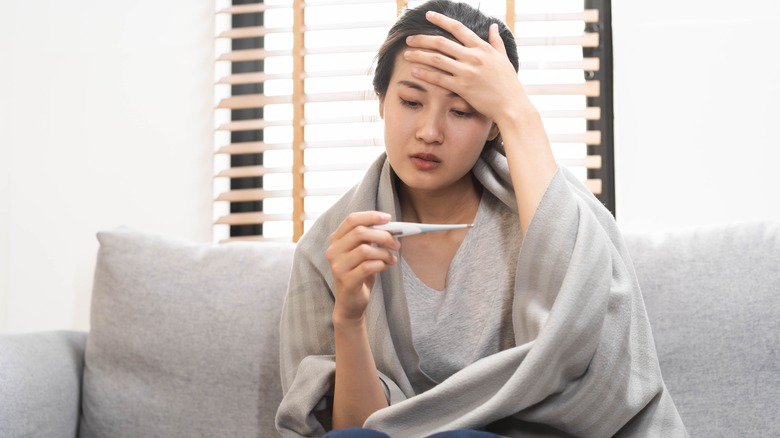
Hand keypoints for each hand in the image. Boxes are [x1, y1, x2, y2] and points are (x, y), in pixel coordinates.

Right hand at [326, 211, 399, 323]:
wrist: (350, 303)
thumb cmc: (359, 274)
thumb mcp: (362, 253)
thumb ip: (369, 238)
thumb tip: (390, 226)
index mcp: (336, 240)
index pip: (352, 219)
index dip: (371, 216)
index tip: (388, 219)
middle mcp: (333, 251)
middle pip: (360, 232)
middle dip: (383, 235)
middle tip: (396, 243)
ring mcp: (338, 266)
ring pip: (365, 249)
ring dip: (384, 253)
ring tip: (391, 259)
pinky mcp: (346, 281)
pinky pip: (368, 267)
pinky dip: (381, 265)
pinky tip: (385, 267)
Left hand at [403, 11, 533, 125]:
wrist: (511, 106)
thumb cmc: (509, 84)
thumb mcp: (504, 59)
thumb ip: (496, 42)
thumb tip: (492, 26)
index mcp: (482, 48)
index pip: (458, 28)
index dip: (441, 20)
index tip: (428, 16)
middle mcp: (473, 57)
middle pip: (441, 42)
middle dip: (422, 39)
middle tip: (409, 39)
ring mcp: (467, 72)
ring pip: (436, 59)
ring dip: (419, 55)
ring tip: (406, 54)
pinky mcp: (462, 87)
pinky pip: (438, 78)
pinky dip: (424, 74)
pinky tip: (414, 71)